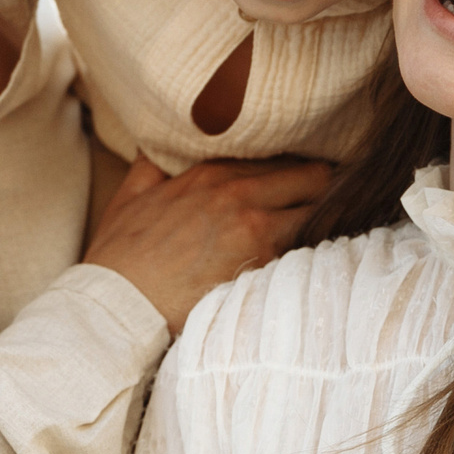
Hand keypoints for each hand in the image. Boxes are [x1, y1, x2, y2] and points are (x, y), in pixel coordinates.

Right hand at [84, 154, 329, 334]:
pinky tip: (320, 260)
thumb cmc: (119, 259)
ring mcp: (255, 230)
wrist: (117, 308)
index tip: (309, 174)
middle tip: (335, 199)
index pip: (277, 157)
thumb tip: (157, 144)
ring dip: (323, 221)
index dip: (297, 167)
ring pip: (315, 214)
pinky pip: (305, 253)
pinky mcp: (262, 268)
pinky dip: (313, 254)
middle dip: (325, 188)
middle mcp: (238, 194)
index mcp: (210, 173)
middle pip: (311, 179)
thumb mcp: (129, 197)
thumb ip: (150, 165)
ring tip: (334, 229)